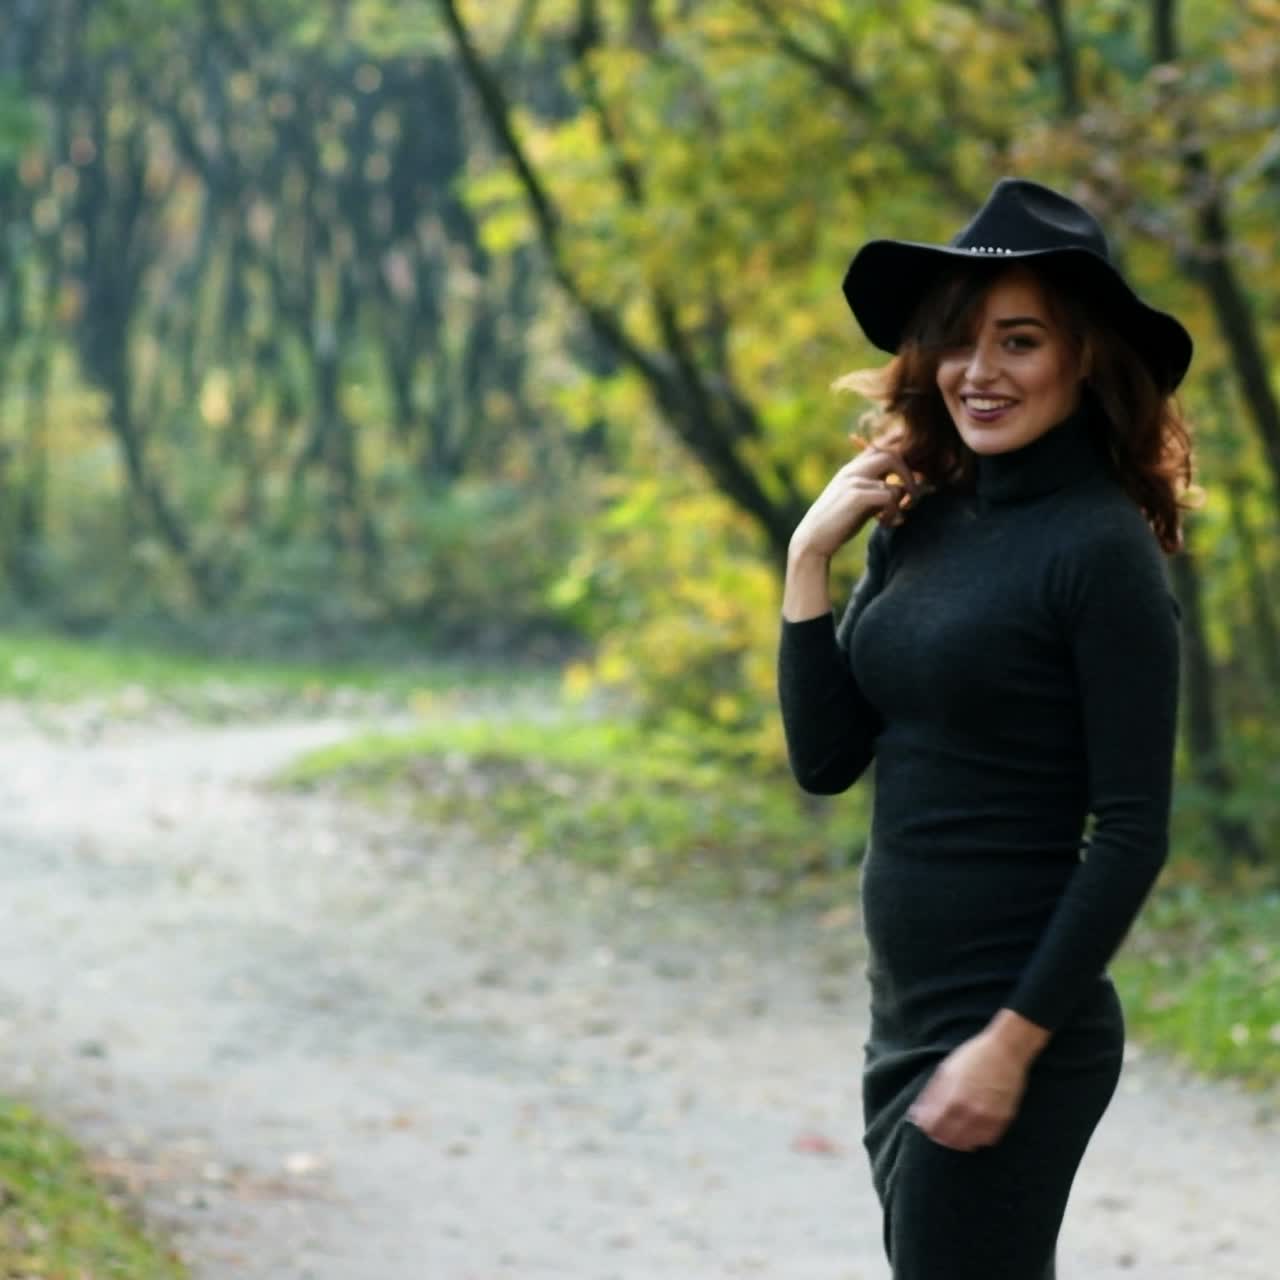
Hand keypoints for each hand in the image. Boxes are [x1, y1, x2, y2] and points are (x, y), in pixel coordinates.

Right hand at [787, 440, 921, 563]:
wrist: (813, 540)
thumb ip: (879, 493)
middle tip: (911, 497)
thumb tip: (908, 491)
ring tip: (894, 517)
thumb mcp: (859, 503)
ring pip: (894, 483)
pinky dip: (894, 512)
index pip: (881, 448)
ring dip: (902, 503)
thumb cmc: (837, 524)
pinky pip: (890, 497)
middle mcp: (852, 470)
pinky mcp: (856, 496)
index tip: (909, 482)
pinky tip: (884, 523)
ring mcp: (853, 481)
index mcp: (852, 469)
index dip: (900, 461)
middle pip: (892, 456)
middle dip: (908, 476)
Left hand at [908, 1028, 1030, 1151]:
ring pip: (968, 1144)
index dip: (926, 1127)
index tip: (924, 1125)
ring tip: (954, 1133)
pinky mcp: (1003, 1120)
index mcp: (952, 1099)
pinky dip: (977, 1139)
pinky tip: (972, 1132)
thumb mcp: (945, 1071)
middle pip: (949, 1139)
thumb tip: (917, 1113)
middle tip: (937, 1130)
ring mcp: (988, 1119)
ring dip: (958, 1141)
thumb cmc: (972, 1057)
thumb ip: (931, 1095)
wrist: (1005, 1052)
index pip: (933, 1127)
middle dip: (939, 1135)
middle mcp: (970, 1113)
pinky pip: (987, 1140)